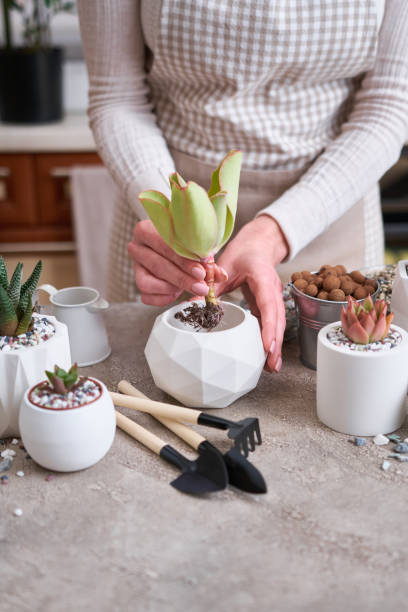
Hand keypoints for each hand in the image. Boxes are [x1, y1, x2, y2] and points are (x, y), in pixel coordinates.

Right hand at [128, 220, 226, 305]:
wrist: (171, 241)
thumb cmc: (184, 240)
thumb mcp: (196, 244)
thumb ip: (207, 259)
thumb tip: (220, 275)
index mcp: (145, 230)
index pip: (163, 246)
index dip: (183, 261)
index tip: (201, 271)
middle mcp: (136, 247)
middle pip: (158, 266)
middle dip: (182, 278)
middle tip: (201, 286)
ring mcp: (135, 265)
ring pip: (148, 283)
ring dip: (171, 288)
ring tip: (187, 286)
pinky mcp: (137, 281)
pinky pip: (146, 296)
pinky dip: (163, 298)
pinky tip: (176, 293)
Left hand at [215, 215, 288, 372]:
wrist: (259, 244)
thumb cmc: (243, 252)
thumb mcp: (225, 265)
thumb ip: (212, 285)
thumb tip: (193, 304)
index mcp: (263, 278)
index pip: (268, 304)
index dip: (269, 326)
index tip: (267, 345)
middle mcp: (273, 290)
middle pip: (278, 319)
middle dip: (275, 342)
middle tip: (271, 364)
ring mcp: (274, 297)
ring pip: (278, 323)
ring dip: (276, 345)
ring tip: (271, 366)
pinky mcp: (270, 304)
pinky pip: (273, 322)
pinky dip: (271, 338)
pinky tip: (267, 354)